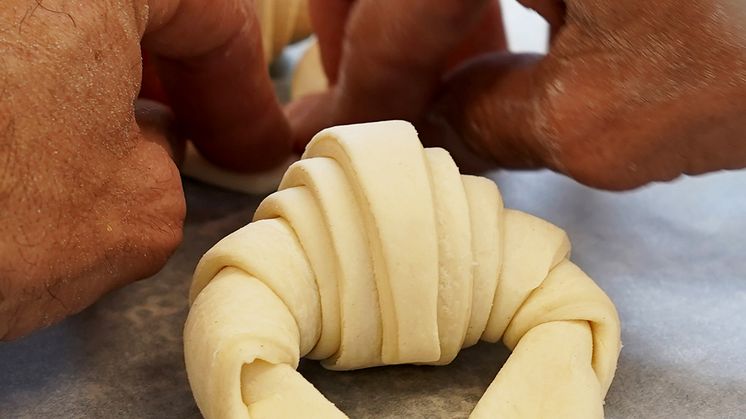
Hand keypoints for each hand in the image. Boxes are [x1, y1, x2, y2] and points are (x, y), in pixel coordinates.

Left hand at [0, 0, 289, 338]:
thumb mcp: (136, 214)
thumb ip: (168, 172)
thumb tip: (143, 155)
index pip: (210, 12)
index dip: (242, 92)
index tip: (249, 147)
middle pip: (129, 11)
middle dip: (173, 83)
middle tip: (196, 147)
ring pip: (57, 29)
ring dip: (96, 90)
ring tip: (105, 160)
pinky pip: (7, 56)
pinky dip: (25, 95)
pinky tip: (23, 155)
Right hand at [289, 0, 745, 188]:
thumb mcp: (602, 118)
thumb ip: (487, 124)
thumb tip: (430, 124)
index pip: (395, 13)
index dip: (360, 90)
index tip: (333, 138)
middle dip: (361, 30)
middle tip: (364, 98)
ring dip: (410, 10)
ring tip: (423, 74)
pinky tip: (486, 29)